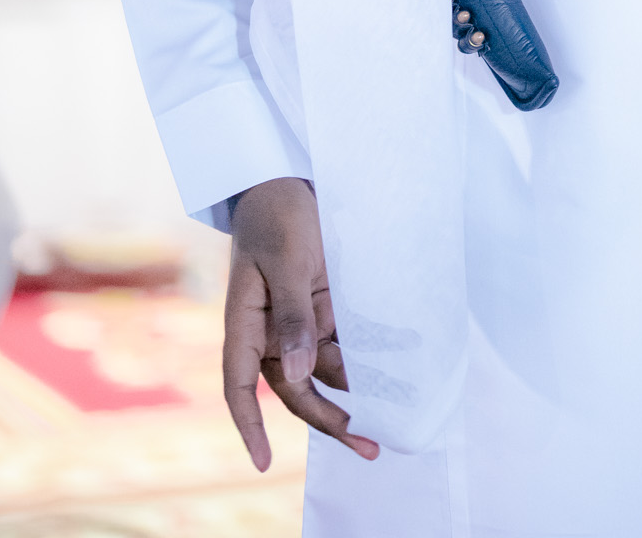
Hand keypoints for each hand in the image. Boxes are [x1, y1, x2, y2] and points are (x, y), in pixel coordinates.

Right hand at [223, 176, 378, 468]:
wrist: (291, 177)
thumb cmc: (277, 213)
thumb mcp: (285, 259)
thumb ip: (293, 314)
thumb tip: (300, 371)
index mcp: (247, 324)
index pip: (240, 387)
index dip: (250, 426)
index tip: (262, 463)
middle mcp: (273, 332)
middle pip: (298, 388)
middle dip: (331, 419)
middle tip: (369, 444)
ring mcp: (302, 321)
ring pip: (328, 370)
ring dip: (358, 391)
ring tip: (397, 415)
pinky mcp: (327, 307)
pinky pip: (348, 340)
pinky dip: (370, 357)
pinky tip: (401, 371)